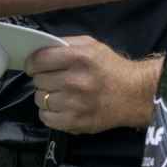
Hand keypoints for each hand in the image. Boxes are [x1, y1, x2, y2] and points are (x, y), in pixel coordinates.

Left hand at [25, 36, 158, 133]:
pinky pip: (46, 118)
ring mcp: (74, 104)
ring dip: (46, 96)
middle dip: (43, 79)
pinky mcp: (75, 122)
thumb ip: (66, 43)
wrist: (134, 94)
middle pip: (39, 80)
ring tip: (60, 93)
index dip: (32, 63)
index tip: (33, 67)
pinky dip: (49, 113)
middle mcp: (75, 81)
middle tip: (54, 79)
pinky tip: (61, 107)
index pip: (39, 60)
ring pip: (40, 99)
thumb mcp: (92, 45)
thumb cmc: (111, 67)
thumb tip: (40, 48)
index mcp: (78, 58)